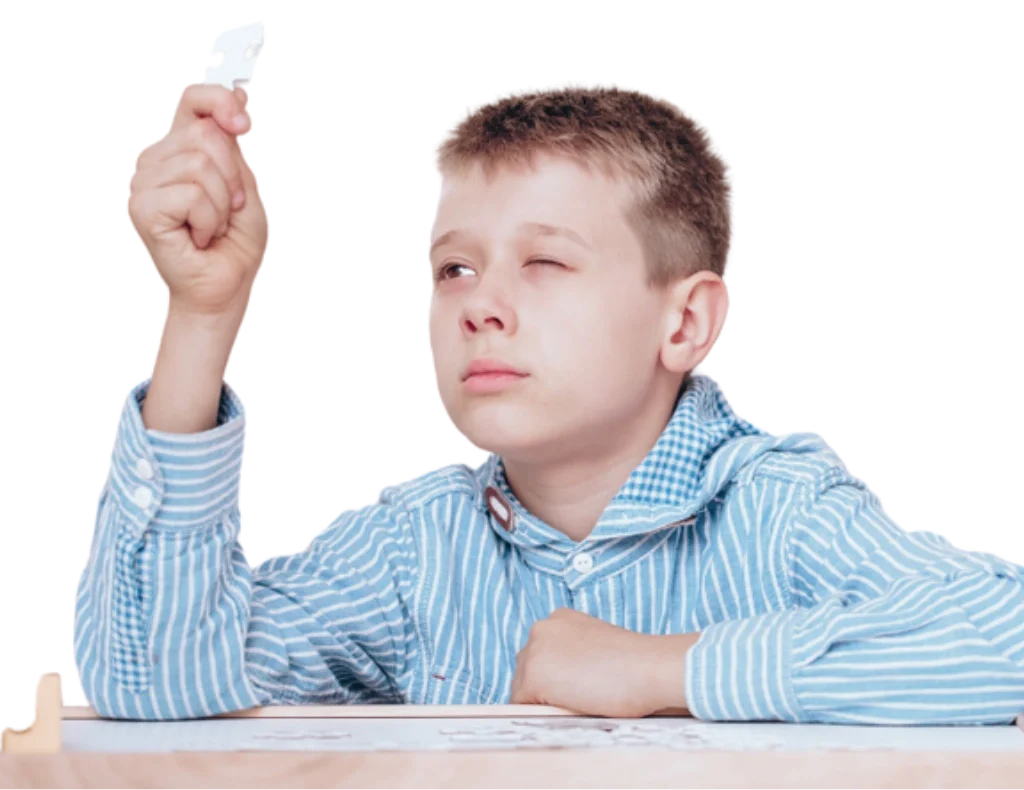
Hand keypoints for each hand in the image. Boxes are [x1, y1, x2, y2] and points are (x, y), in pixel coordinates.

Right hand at [126, 81, 269, 317]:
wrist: (225, 286)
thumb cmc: (234, 244)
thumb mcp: (245, 184)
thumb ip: (234, 142)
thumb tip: (239, 92)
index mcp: (180, 149)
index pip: (192, 99)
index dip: (219, 102)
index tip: (244, 126)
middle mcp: (157, 160)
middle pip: (205, 134)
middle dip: (232, 177)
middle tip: (228, 210)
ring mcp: (145, 183)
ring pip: (201, 166)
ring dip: (222, 204)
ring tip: (212, 226)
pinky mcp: (144, 208)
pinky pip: (192, 194)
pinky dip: (210, 220)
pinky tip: (201, 236)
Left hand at [509, 608, 695, 717]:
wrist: (648, 668)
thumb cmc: (635, 662)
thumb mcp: (596, 647)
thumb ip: (573, 656)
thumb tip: (562, 682)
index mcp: (558, 618)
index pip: (540, 655)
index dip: (555, 676)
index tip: (574, 686)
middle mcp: (541, 629)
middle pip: (525, 670)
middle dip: (544, 688)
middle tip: (577, 698)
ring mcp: (533, 652)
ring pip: (522, 689)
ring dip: (543, 701)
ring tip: (578, 703)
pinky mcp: (533, 678)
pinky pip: (523, 707)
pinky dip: (542, 714)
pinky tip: (571, 709)